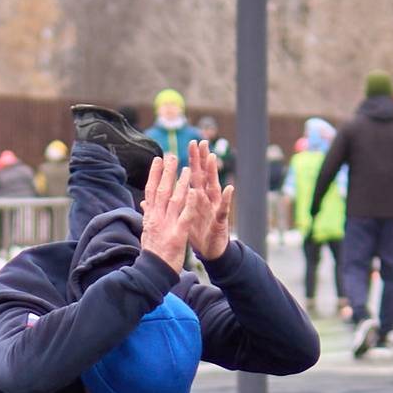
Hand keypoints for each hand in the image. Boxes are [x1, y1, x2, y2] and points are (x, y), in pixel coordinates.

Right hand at [139, 155, 191, 268]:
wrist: (152, 272)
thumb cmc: (152, 253)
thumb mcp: (146, 232)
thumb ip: (147, 216)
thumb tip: (144, 203)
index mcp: (150, 217)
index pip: (151, 191)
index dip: (154, 174)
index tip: (157, 160)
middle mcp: (156, 218)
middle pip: (161, 191)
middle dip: (166, 172)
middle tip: (171, 155)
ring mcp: (167, 226)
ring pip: (174, 200)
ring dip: (181, 183)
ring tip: (187, 168)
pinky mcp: (178, 235)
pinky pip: (185, 216)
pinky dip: (190, 204)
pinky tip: (195, 192)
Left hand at [185, 140, 231, 258]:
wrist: (211, 251)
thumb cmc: (198, 232)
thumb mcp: (184, 216)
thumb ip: (177, 202)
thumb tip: (164, 193)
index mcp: (197, 197)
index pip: (194, 175)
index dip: (192, 160)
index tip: (190, 144)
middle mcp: (207, 199)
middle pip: (204, 176)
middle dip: (202, 159)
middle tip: (201, 141)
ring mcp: (215, 208)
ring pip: (214, 187)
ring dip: (213, 173)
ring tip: (212, 157)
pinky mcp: (220, 220)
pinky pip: (223, 209)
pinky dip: (226, 199)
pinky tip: (229, 188)